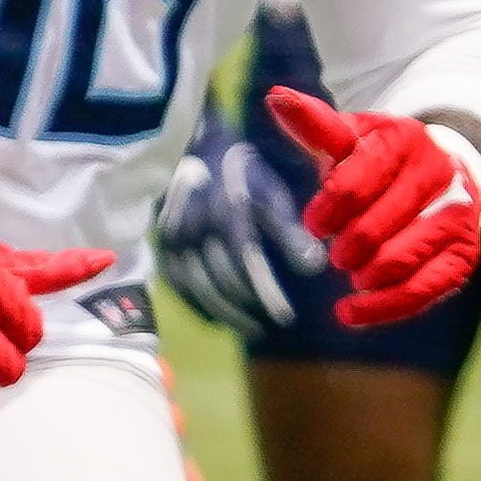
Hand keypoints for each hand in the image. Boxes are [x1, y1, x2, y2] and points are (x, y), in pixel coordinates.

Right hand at [156, 115, 314, 336]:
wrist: (193, 152)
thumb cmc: (241, 172)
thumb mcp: (271, 192)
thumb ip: (291, 230)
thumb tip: (316, 267)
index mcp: (226, 212)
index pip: (247, 262)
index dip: (266, 292)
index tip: (287, 316)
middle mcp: (195, 230)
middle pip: (221, 281)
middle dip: (250, 307)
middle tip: (276, 323)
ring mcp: (173, 243)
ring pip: (198, 288)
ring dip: (227, 313)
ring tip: (253, 329)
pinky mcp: (163, 250)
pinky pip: (181, 287)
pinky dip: (201, 306)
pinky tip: (222, 318)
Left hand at [266, 90, 480, 328]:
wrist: (443, 177)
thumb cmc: (380, 160)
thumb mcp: (350, 138)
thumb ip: (315, 125)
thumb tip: (276, 97)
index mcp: (406, 140)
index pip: (357, 181)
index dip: (329, 209)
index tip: (315, 224)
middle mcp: (440, 175)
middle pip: (377, 227)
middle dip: (348, 244)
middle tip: (336, 251)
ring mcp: (456, 217)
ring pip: (402, 260)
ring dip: (367, 273)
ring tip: (353, 270)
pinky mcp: (462, 256)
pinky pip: (425, 289)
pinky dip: (384, 307)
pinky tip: (350, 312)